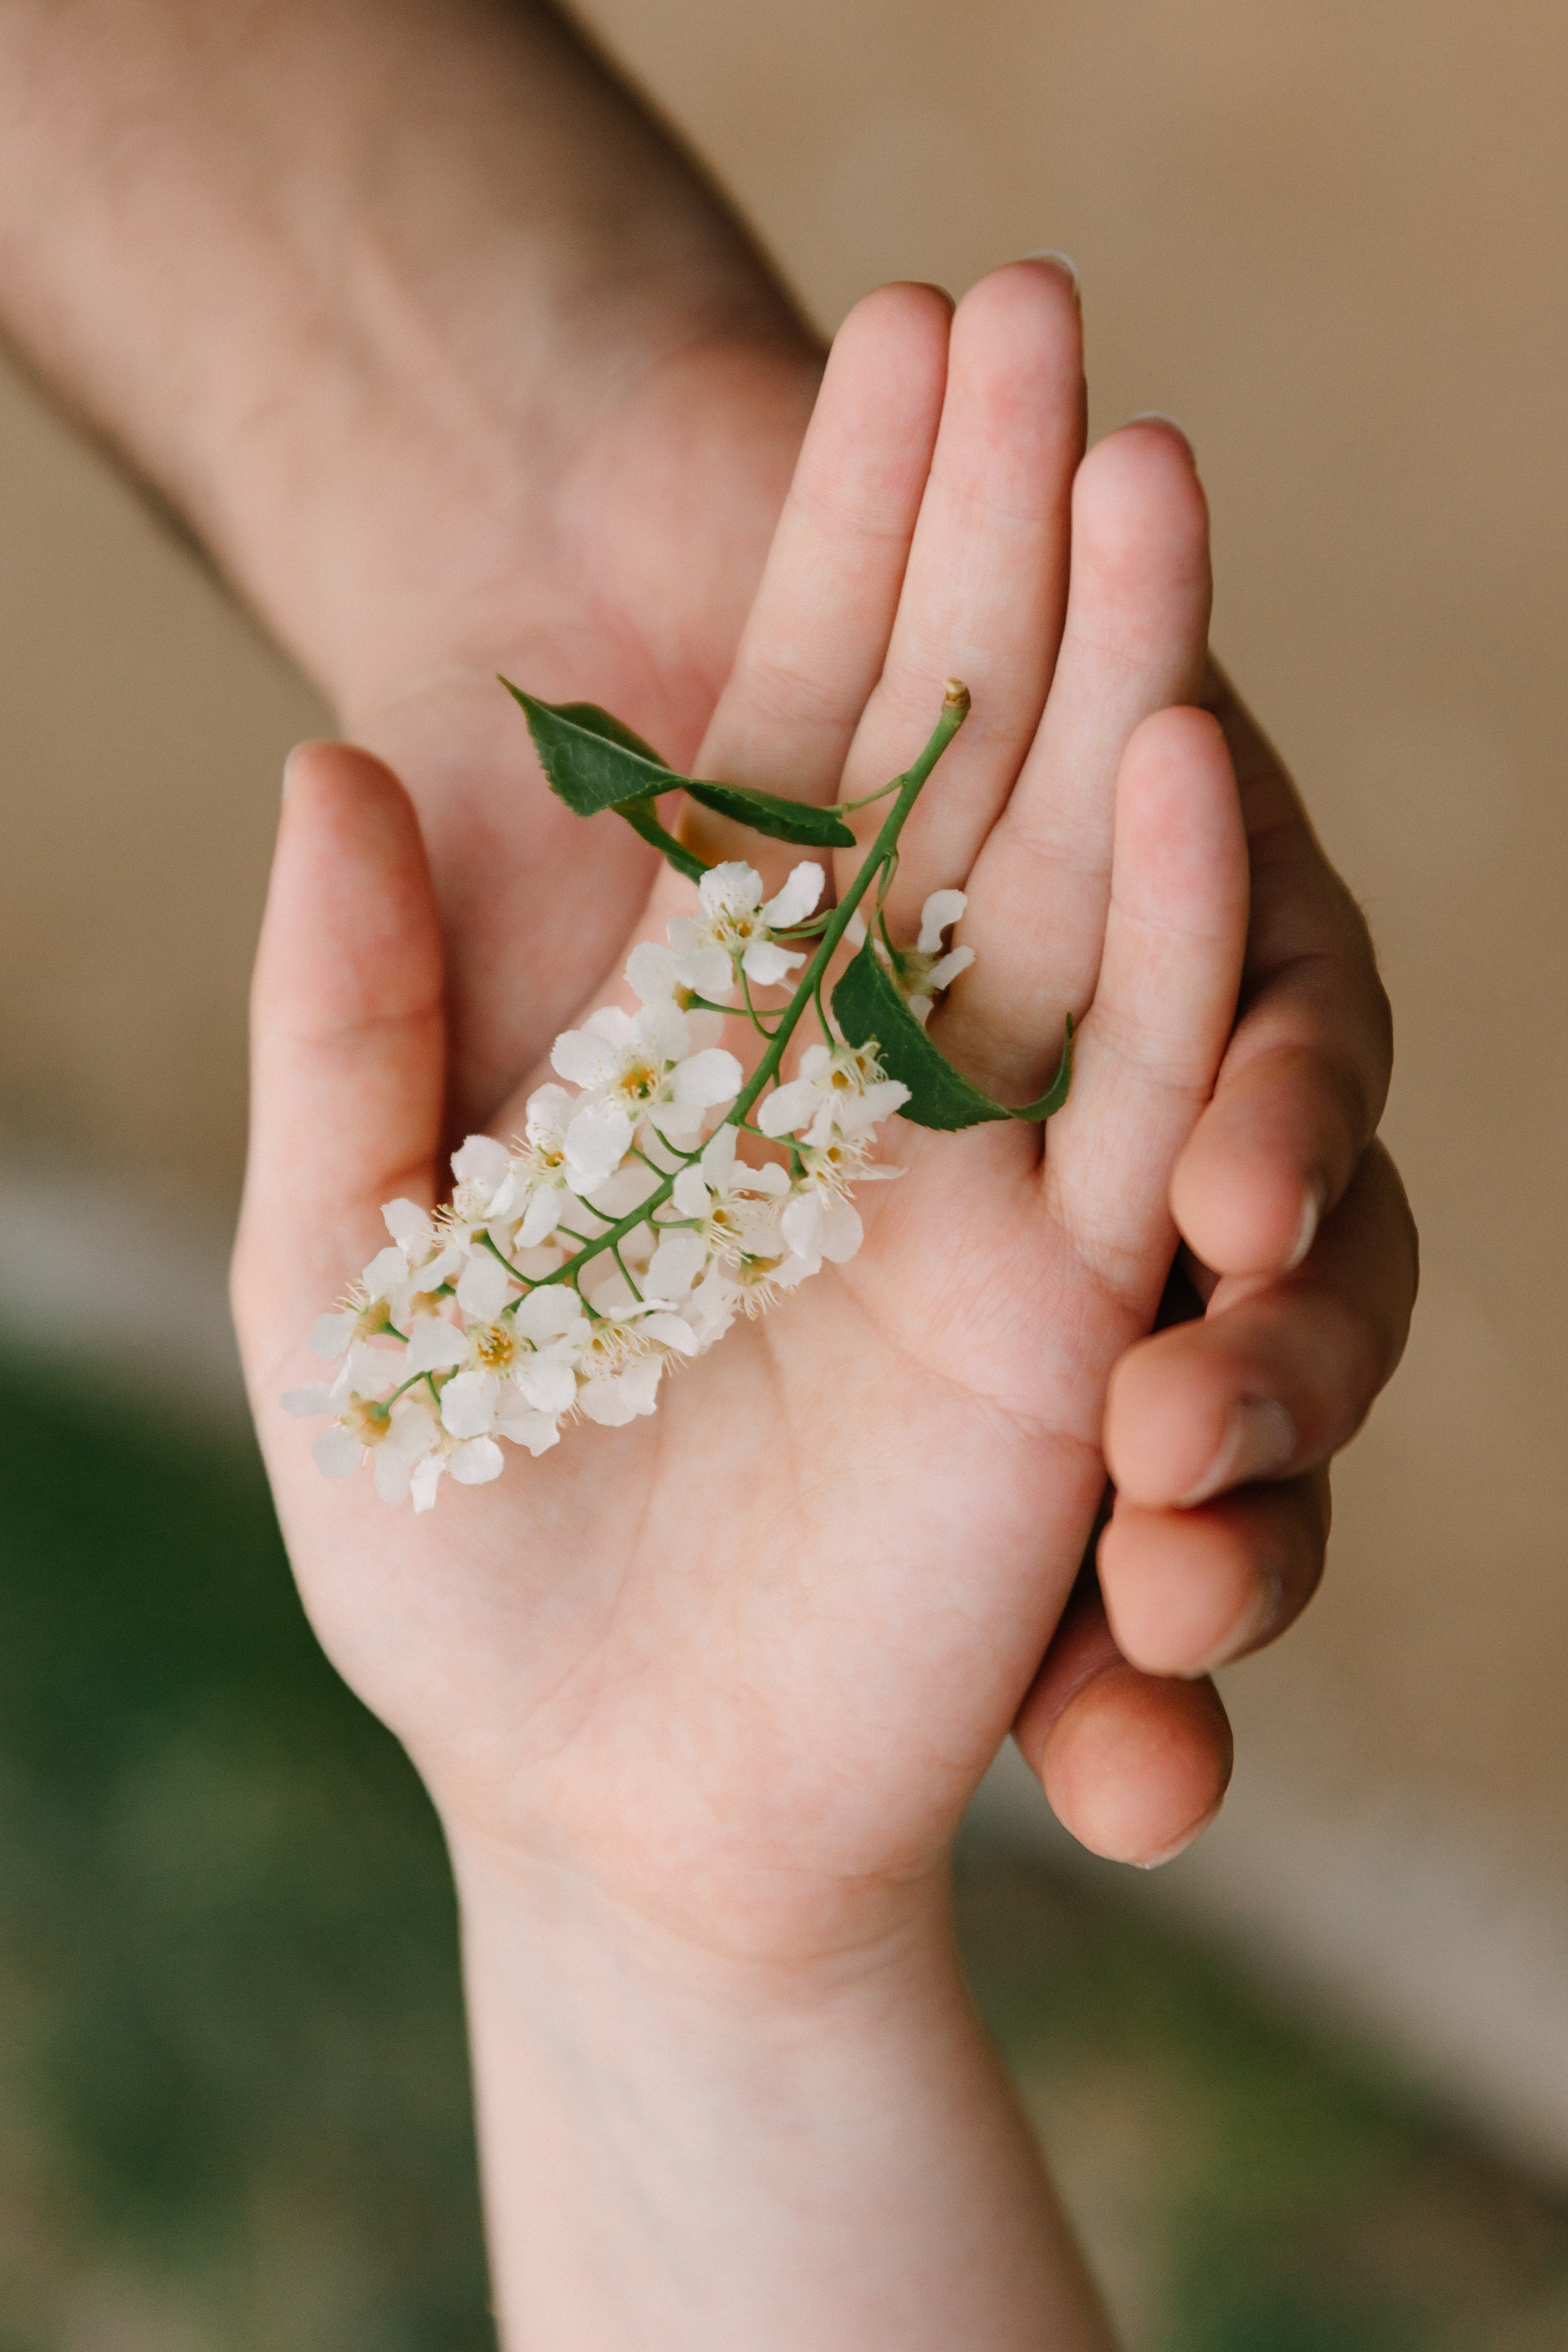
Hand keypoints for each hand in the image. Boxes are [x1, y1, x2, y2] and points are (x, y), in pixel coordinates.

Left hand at [320, 264, 1415, 1868]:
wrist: (601, 1783)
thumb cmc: (446, 1547)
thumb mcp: (342, 1269)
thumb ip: (342, 1026)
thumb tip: (325, 771)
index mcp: (698, 1034)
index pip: (794, 734)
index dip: (847, 529)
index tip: (901, 328)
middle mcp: (860, 1073)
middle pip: (963, 761)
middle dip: (1010, 544)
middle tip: (1057, 312)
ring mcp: (974, 1177)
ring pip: (1078, 887)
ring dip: (1117, 679)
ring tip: (1144, 466)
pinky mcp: (1060, 1308)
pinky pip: (1127, 1099)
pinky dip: (1169, 937)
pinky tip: (1188, 762)